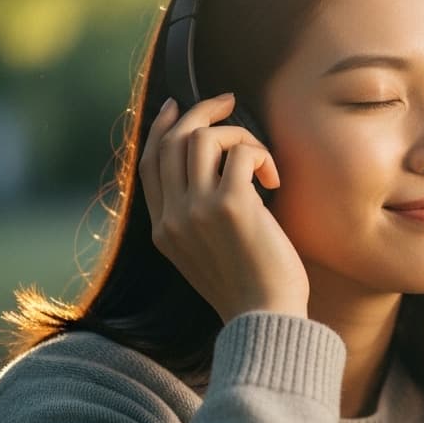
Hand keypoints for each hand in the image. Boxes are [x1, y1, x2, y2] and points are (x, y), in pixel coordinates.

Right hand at [138, 93, 309, 322]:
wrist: (266, 321)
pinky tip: (274, 181)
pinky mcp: (230, 206)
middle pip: (173, 141)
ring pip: (203, 137)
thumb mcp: (206, 256)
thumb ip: (197, 220)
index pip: (149, 164)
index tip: (176, 106)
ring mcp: (197, 210)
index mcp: (163, 231)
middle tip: (229, 102)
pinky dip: (262, 156)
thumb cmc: (251, 290)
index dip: (161, 128)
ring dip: (239, 135)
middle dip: (202, 112)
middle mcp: (173, 217)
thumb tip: (216, 173)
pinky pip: (242, 153)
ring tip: (262, 162)